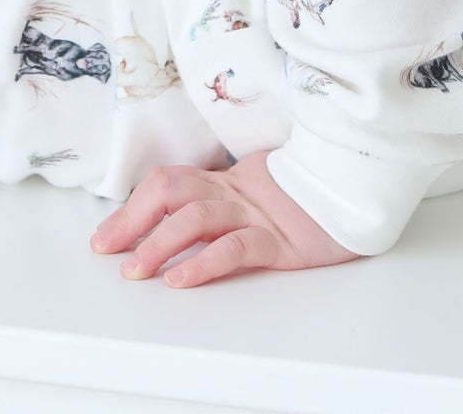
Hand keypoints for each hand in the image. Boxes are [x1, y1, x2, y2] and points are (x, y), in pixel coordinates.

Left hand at [90, 150, 358, 287]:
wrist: (359, 193)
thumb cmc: (305, 199)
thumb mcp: (255, 194)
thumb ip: (220, 200)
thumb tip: (169, 219)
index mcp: (226, 182)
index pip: (168, 183)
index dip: (131, 206)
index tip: (103, 237)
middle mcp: (235, 194)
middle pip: (172, 193)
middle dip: (133, 221)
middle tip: (107, 250)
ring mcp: (258, 214)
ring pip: (196, 219)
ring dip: (159, 244)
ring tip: (135, 269)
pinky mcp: (281, 242)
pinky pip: (236, 249)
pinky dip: (203, 263)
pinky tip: (181, 279)